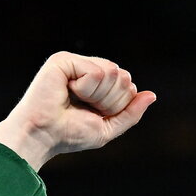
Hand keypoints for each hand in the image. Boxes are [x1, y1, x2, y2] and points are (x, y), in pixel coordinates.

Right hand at [0, 51, 155, 169]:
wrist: (43, 136)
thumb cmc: (69, 135)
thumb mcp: (107, 128)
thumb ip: (130, 113)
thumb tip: (152, 95)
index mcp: (97, 85)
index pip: (128, 86)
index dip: (117, 106)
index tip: (94, 115)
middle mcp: (87, 70)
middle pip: (123, 77)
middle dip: (110, 101)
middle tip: (84, 108)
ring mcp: (76, 63)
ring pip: (112, 72)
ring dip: (98, 96)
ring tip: (75, 100)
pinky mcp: (65, 60)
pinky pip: (96, 71)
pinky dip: (86, 89)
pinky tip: (68, 91)